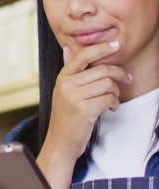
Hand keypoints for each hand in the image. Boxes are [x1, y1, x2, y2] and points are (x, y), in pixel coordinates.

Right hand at [37, 41, 131, 188]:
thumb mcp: (63, 91)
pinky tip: (111, 108)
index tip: (116, 45)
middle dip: (119, 74)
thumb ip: (70, 70)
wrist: (60, 142)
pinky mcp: (84, 110)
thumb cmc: (66, 116)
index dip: (101, 48)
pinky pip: (109, 98)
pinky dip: (114, 102)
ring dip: (116, 92)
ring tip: (113, 100)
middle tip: (127, 79)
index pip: (83, 55)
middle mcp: (67, 84)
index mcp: (63, 77)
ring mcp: (74, 97)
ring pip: (108, 84)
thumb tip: (68, 48)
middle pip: (102, 70)